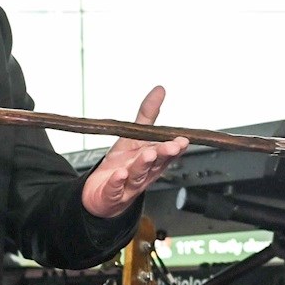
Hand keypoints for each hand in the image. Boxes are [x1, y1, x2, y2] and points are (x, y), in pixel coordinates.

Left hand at [81, 86, 187, 217]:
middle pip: (155, 163)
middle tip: (170, 146)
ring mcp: (129, 185)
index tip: (183, 140)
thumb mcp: (133, 137)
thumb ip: (147, 114)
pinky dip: (117, 182)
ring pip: (138, 175)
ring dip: (143, 165)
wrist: (101, 194)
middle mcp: (144, 173)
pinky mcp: (112, 194)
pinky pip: (115, 189)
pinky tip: (119, 174)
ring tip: (148, 154)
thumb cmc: (121, 166)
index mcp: (152, 160)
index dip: (175, 147)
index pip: (167, 153)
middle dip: (163, 154)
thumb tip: (159, 90)